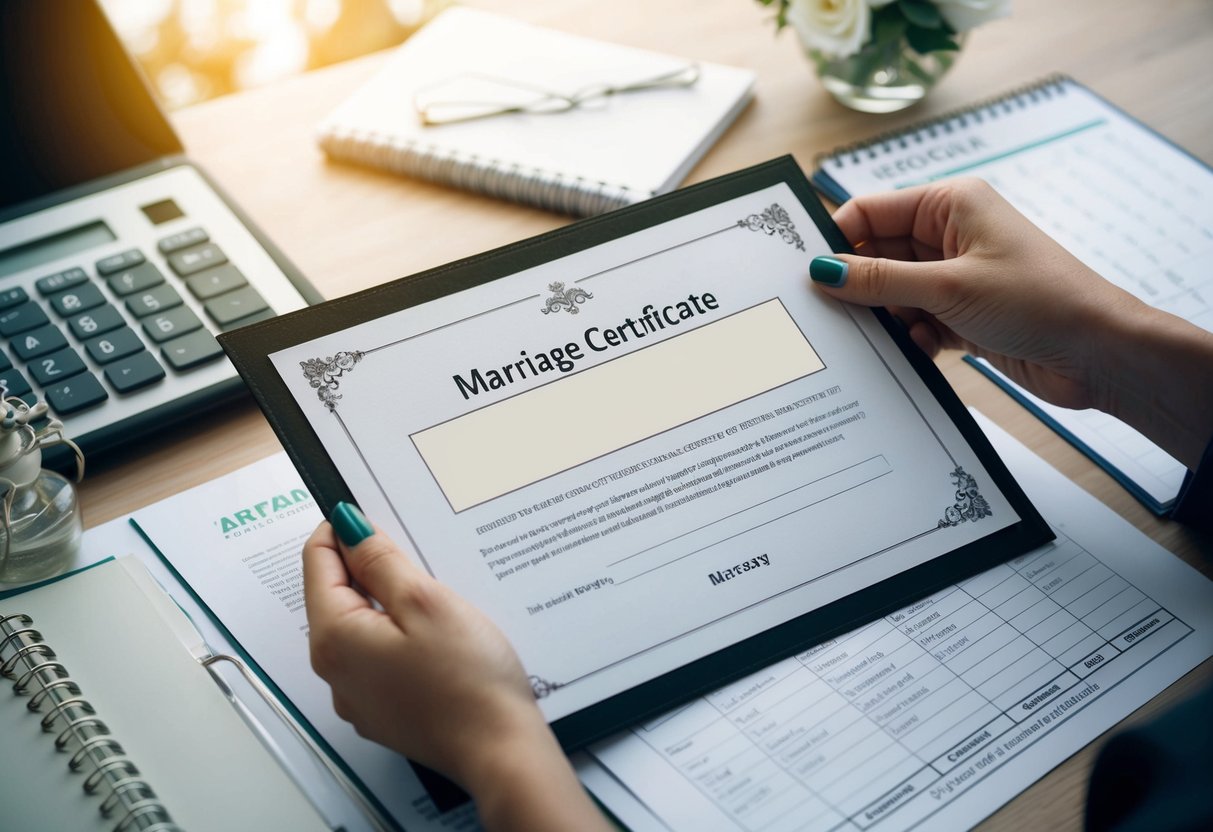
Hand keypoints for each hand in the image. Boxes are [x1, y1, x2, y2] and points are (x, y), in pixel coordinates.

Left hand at [302, 504, 608, 830]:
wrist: (500, 749)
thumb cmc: (467, 679)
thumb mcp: (424, 600)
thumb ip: (380, 560)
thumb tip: (349, 526)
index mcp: (334, 638)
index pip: (317, 563)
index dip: (343, 529)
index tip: (372, 512)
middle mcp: (334, 672)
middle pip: (337, 596)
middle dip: (369, 566)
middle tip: (415, 550)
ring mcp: (358, 697)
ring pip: (361, 628)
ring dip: (388, 602)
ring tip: (434, 594)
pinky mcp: (385, 711)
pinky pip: (380, 658)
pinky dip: (400, 636)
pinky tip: (438, 635)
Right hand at [811, 178, 1212, 467]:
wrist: (1100, 353)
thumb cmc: (1041, 300)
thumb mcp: (948, 287)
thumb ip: (879, 280)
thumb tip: (822, 271)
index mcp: (950, 204)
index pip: (870, 211)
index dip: (836, 240)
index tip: (804, 273)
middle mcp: (949, 234)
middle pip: (876, 254)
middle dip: (857, 285)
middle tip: (829, 315)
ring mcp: (955, 276)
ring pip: (891, 293)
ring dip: (884, 318)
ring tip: (882, 337)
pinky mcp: (960, 314)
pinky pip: (912, 321)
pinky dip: (908, 338)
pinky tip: (918, 350)